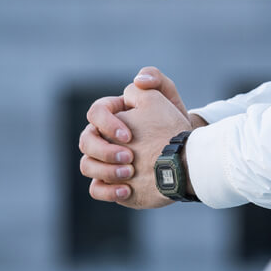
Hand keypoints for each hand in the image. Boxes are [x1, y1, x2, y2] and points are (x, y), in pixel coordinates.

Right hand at [79, 67, 205, 202]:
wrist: (184, 156)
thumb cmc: (174, 125)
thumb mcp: (169, 99)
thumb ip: (156, 79)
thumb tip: (139, 80)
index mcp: (112, 115)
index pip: (96, 112)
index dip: (107, 124)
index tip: (129, 136)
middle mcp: (103, 138)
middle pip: (86, 141)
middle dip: (105, 151)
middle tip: (129, 158)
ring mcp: (104, 161)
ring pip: (87, 166)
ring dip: (106, 171)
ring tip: (130, 173)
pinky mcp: (110, 182)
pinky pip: (96, 189)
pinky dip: (108, 191)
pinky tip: (127, 191)